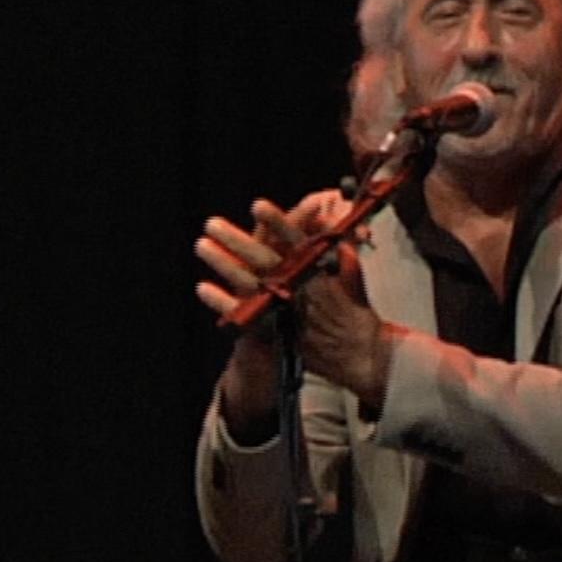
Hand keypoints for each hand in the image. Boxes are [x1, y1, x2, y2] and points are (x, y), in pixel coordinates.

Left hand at [195, 191, 387, 416]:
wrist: (358, 356)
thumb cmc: (355, 316)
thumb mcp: (352, 280)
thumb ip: (342, 256)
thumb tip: (334, 233)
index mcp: (317, 272)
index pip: (295, 241)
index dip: (276, 222)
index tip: (258, 205)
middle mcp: (297, 287)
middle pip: (263, 259)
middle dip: (236, 240)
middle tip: (212, 223)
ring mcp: (283, 308)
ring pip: (248, 282)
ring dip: (223, 263)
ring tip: (202, 245)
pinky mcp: (274, 329)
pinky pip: (243, 313)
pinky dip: (222, 301)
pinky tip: (203, 287)